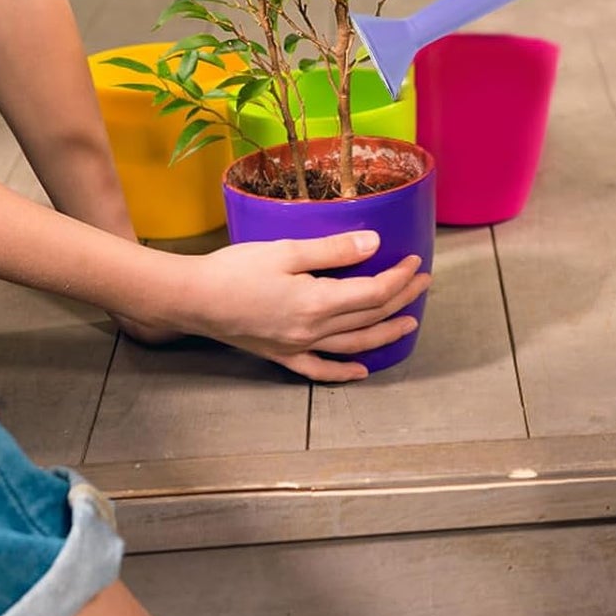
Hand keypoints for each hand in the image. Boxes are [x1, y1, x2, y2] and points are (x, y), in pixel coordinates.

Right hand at [132, 231, 432, 381]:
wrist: (193, 299)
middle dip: (400, 299)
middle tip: (422, 282)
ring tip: (409, 323)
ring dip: (384, 334)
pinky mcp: (280, 355)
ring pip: (353, 344)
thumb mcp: (286, 250)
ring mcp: (297, 347)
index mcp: (316, 302)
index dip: (398, 277)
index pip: (373, 293)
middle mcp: (312, 331)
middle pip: (368, 317)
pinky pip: (319, 369)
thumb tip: (374, 243)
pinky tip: (361, 370)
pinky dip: (343, 372)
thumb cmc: (235, 269)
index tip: (414, 260)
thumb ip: (333, 250)